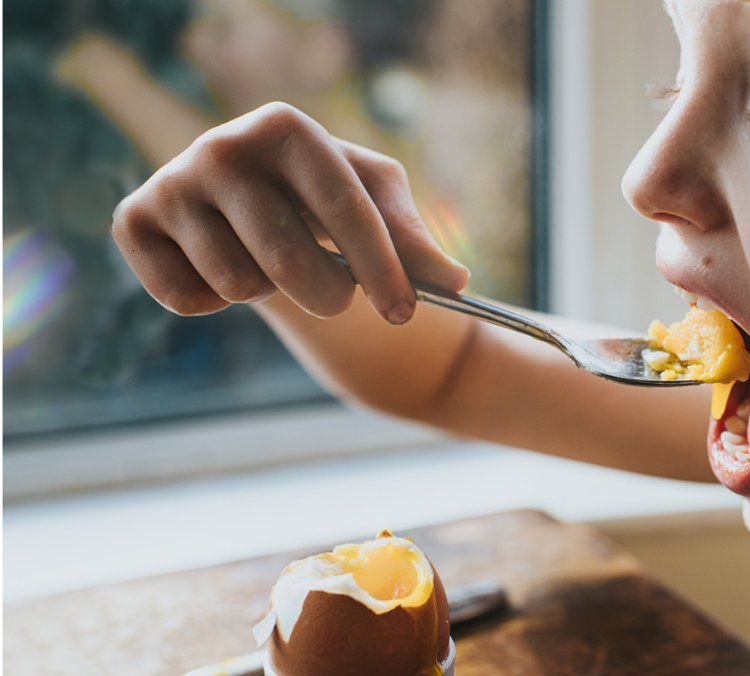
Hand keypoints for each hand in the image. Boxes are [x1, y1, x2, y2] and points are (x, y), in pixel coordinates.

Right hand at [111, 102, 468, 323]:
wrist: (249, 196)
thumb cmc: (325, 196)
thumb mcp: (377, 203)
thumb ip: (414, 239)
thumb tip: (454, 280)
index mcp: (287, 127)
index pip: (343, 206)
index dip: (380, 266)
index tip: (405, 312)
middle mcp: (221, 145)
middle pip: (289, 258)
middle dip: (329, 296)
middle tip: (339, 297)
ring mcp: (172, 182)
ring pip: (238, 283)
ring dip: (269, 294)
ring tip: (270, 262)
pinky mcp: (133, 221)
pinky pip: (185, 298)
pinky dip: (213, 301)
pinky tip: (220, 267)